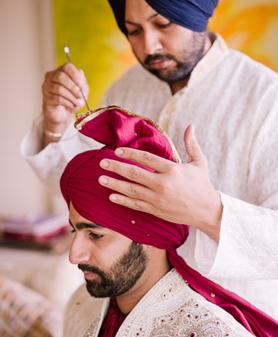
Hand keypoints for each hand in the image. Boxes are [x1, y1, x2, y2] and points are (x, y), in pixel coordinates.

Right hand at [42, 62, 88, 135]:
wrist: (64, 113)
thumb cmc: (73, 99)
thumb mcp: (82, 91)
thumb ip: (83, 83)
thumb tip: (80, 73)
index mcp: (61, 71)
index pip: (67, 66)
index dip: (75, 75)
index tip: (81, 84)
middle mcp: (51, 76)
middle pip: (60, 76)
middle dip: (72, 87)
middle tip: (79, 95)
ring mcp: (46, 87)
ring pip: (59, 89)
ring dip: (71, 97)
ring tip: (77, 102)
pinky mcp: (45, 97)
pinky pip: (57, 98)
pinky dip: (67, 103)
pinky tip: (72, 106)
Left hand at [99, 125, 221, 241]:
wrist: (206, 210)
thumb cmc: (202, 184)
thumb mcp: (199, 162)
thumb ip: (191, 144)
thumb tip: (191, 126)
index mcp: (172, 169)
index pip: (146, 158)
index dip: (130, 154)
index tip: (117, 150)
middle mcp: (162, 184)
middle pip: (134, 174)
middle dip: (116, 168)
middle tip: (102, 163)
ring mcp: (158, 198)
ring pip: (131, 190)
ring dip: (114, 184)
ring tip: (101, 179)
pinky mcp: (156, 210)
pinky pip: (136, 205)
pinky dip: (123, 201)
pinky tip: (112, 196)